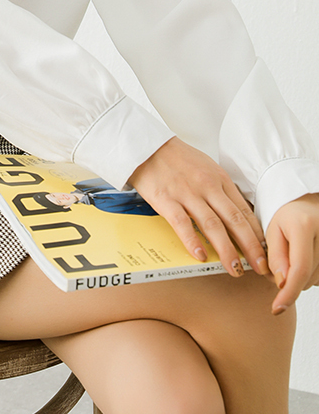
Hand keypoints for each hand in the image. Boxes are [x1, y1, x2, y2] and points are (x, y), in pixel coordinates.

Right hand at [130, 137, 268, 278]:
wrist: (148, 145)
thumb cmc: (177, 158)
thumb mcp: (207, 167)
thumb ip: (222, 190)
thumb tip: (238, 215)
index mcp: (219, 179)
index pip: (244, 211)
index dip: (257, 234)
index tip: (265, 252)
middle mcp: (207, 187)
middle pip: (234, 221)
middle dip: (250, 247)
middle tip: (259, 267)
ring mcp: (187, 194)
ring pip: (212, 225)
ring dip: (226, 250)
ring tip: (234, 268)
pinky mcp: (167, 199)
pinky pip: (182, 223)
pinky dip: (193, 241)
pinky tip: (200, 255)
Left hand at [266, 193, 318, 313]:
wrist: (309, 205)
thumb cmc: (288, 216)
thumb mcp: (272, 230)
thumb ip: (275, 257)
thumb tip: (282, 284)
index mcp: (305, 225)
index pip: (299, 269)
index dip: (287, 292)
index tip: (276, 308)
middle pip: (307, 277)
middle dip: (289, 278)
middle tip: (280, 259)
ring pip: (316, 280)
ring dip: (301, 277)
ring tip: (295, 254)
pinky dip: (312, 274)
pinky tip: (308, 258)